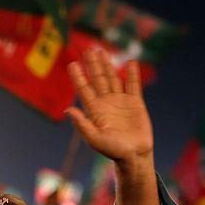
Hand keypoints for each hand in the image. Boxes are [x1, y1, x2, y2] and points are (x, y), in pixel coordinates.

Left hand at [66, 49, 152, 164]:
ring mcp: (121, 101)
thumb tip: (68, 110)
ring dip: (108, 65)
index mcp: (95, 110)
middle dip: (93, 64)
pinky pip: (133, 85)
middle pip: (98, 79)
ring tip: (102, 51)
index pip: (84, 90)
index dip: (78, 77)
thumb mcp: (95, 138)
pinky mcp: (135, 103)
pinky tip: (130, 63)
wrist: (134, 155)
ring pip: (113, 79)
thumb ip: (82, 124)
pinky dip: (132, 74)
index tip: (72, 64)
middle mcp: (106, 103)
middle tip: (88, 49)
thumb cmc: (113, 150)